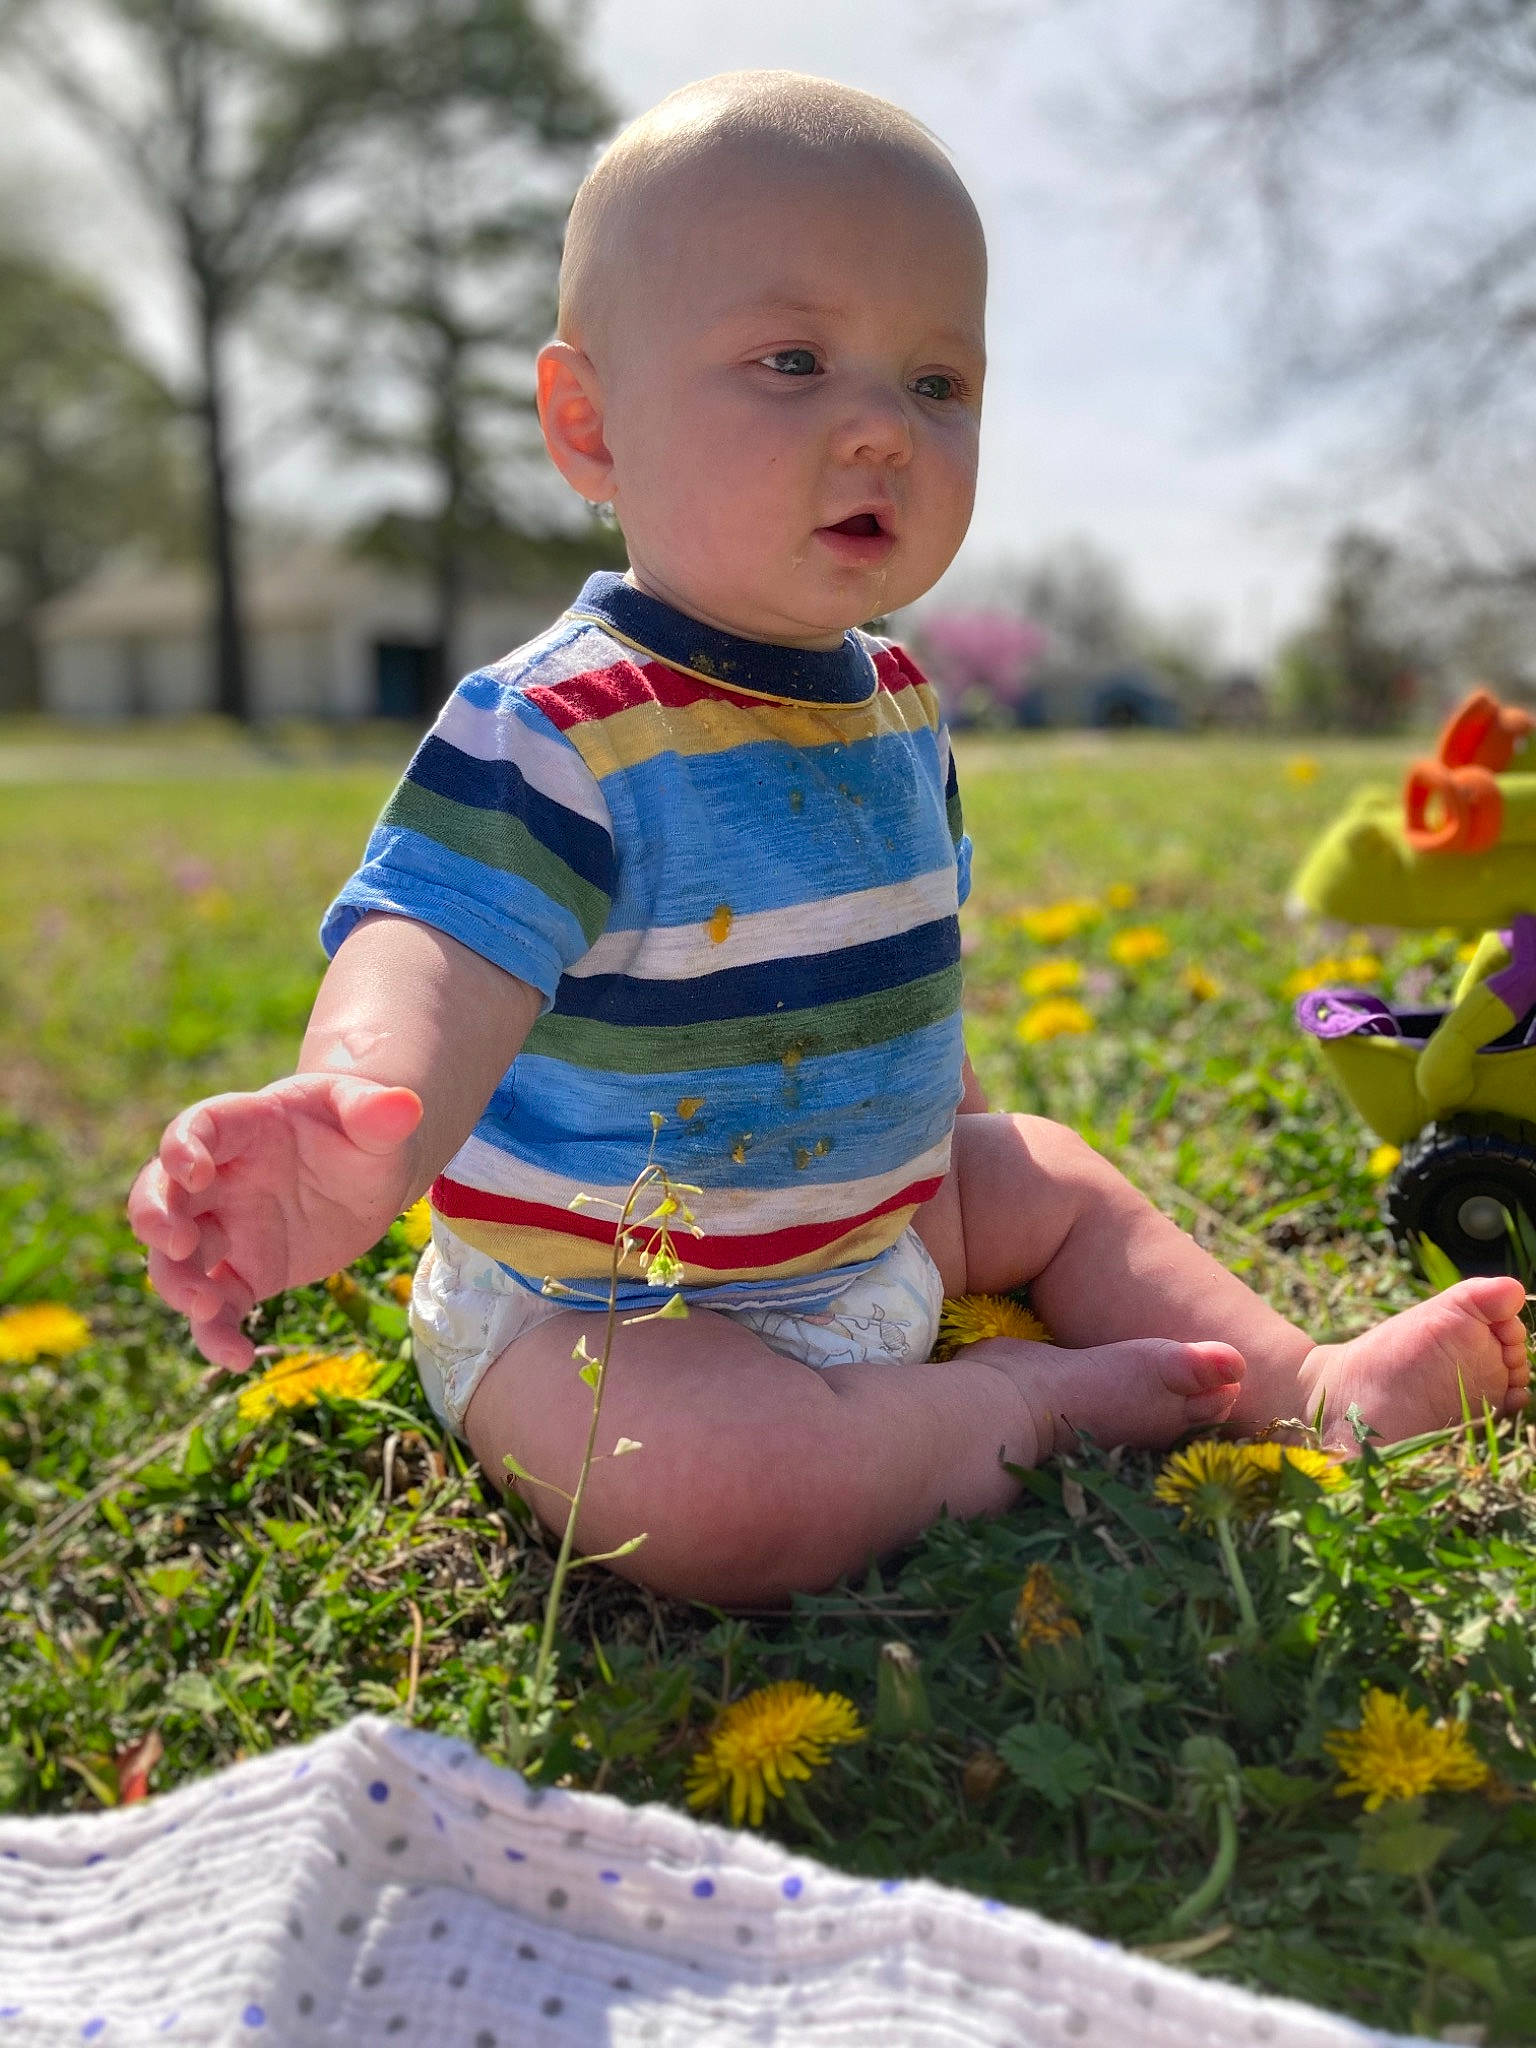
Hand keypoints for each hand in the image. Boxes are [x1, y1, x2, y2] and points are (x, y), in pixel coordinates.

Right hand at [128, 1074, 423, 1370]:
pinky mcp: (245, 1273)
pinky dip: (217, 1334)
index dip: (182, 1147)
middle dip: (155, 1217)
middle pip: (161, 1194)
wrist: (369, 1174)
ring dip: (177, 1283)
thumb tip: (402, 1104)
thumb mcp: (373, 1117)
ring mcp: (226, 1229)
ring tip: (203, 1307)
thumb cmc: (361, 1131)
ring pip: (175, 1259)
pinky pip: (218, 1307)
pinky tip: (238, 1358)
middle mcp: (219, 1180)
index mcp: (243, 1127)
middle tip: (176, 1242)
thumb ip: (379, 1112)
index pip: (195, 1128)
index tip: (192, 1170)